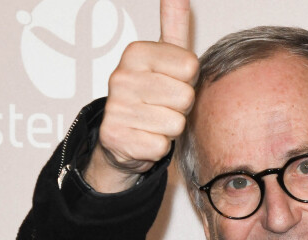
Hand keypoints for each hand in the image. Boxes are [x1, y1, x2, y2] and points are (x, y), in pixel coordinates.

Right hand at [83, 0, 197, 192]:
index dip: (188, 82)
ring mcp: (117, 109)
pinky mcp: (117, 138)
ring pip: (175, 124)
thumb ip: (174, 24)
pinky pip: (161, 146)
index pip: (190, 68)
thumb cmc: (151, 95)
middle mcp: (121, 77)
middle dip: (180, 108)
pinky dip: (158, 147)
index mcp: (136, 53)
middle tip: (163, 107)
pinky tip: (145, 139)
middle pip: (185, 98)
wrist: (123, 137)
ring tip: (154, 123)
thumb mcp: (164, 56)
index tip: (172, 84)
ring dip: (170, 129)